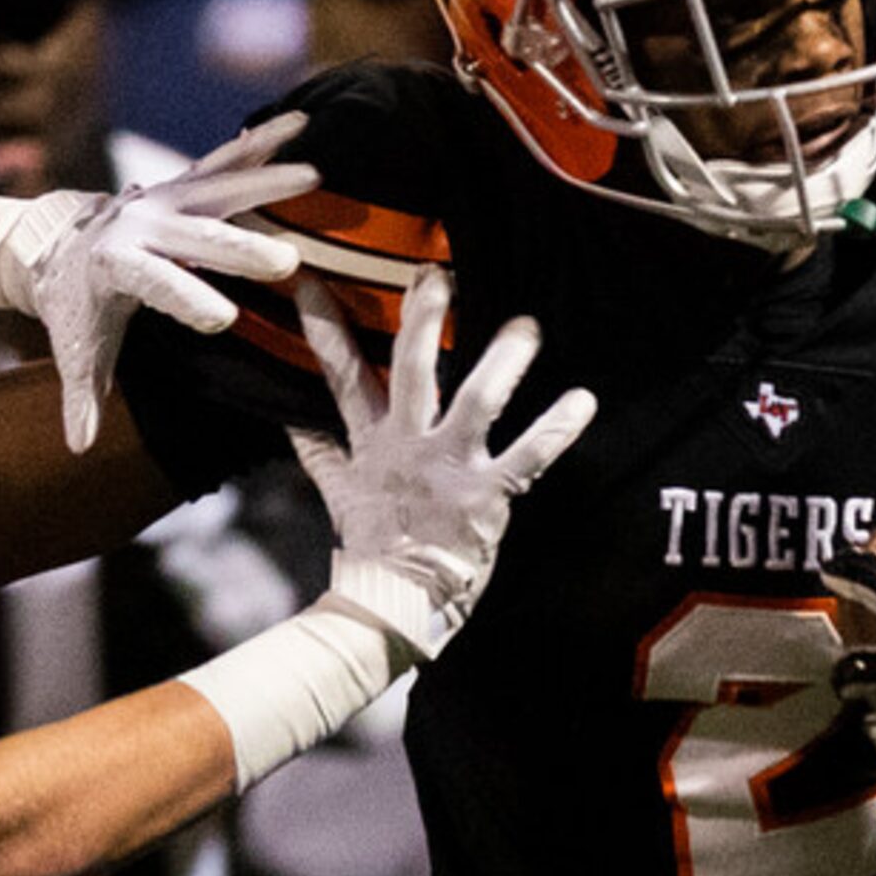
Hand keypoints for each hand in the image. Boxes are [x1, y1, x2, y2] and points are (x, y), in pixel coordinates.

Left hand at [0, 112, 320, 451]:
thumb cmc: (75, 307)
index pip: (153, 284)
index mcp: (116, 266)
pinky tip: (301, 126)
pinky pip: (225, 160)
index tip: (223, 320)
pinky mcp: (184, 184)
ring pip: (220, 188)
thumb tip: (79, 448)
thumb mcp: (77, 351)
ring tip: (315, 177)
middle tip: (286, 263)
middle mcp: (142, 224)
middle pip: (198, 238)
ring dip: (268, 182)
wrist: (57, 245)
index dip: (185, 299)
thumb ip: (81, 397)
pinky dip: (262, 143)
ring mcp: (166, 198)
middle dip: (241, 250)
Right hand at [289, 267, 595, 656]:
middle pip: (414, 367)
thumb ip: (321, 452)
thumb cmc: (372, 548)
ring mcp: (449, 467)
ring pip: (478, 400)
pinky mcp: (486, 494)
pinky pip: (529, 456)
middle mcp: (409, 444)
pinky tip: (583, 400)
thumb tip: (292, 420)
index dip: (324, 325)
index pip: (342, 372)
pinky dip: (557, 428)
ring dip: (504, 360)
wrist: (394, 604)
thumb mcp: (338, 496)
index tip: (309, 281)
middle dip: (424, 316)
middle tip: (437, 271)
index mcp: (373, 440)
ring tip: (525, 327)